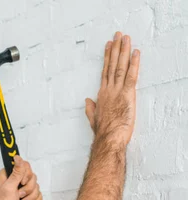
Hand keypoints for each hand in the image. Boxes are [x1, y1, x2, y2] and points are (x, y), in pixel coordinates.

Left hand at [0, 156, 42, 199]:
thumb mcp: (9, 186)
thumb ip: (16, 172)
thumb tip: (17, 158)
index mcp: (10, 174)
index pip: (25, 166)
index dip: (26, 175)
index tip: (22, 182)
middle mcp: (17, 180)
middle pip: (33, 177)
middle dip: (28, 189)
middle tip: (19, 195)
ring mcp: (23, 188)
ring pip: (36, 187)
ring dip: (30, 197)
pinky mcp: (28, 196)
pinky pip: (38, 195)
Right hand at [85, 32, 139, 146]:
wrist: (108, 139)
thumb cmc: (102, 133)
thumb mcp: (94, 119)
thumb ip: (91, 109)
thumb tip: (87, 101)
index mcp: (102, 95)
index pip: (105, 72)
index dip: (107, 58)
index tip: (109, 46)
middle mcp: (108, 90)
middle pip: (112, 66)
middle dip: (115, 49)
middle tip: (118, 35)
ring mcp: (117, 91)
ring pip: (120, 67)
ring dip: (123, 51)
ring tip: (125, 38)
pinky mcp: (127, 95)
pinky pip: (131, 76)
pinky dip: (134, 64)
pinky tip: (135, 53)